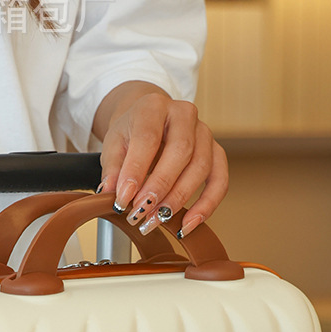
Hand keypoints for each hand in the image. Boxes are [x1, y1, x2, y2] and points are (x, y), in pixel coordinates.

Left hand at [92, 82, 228, 236]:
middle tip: (141, 213)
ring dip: (179, 199)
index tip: (123, 200)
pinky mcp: (216, 152)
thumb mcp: (114, 145)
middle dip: (160, 187)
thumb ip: (113, 168)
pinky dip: (206, 206)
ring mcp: (204, 133)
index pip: (148, 138)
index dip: (136, 171)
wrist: (150, 121)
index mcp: (154, 107)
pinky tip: (187, 224)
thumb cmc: (132, 133)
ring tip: (157, 221)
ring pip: (201, 167)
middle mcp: (184, 114)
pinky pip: (219, 181)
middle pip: (181, 152)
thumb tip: (111, 194)